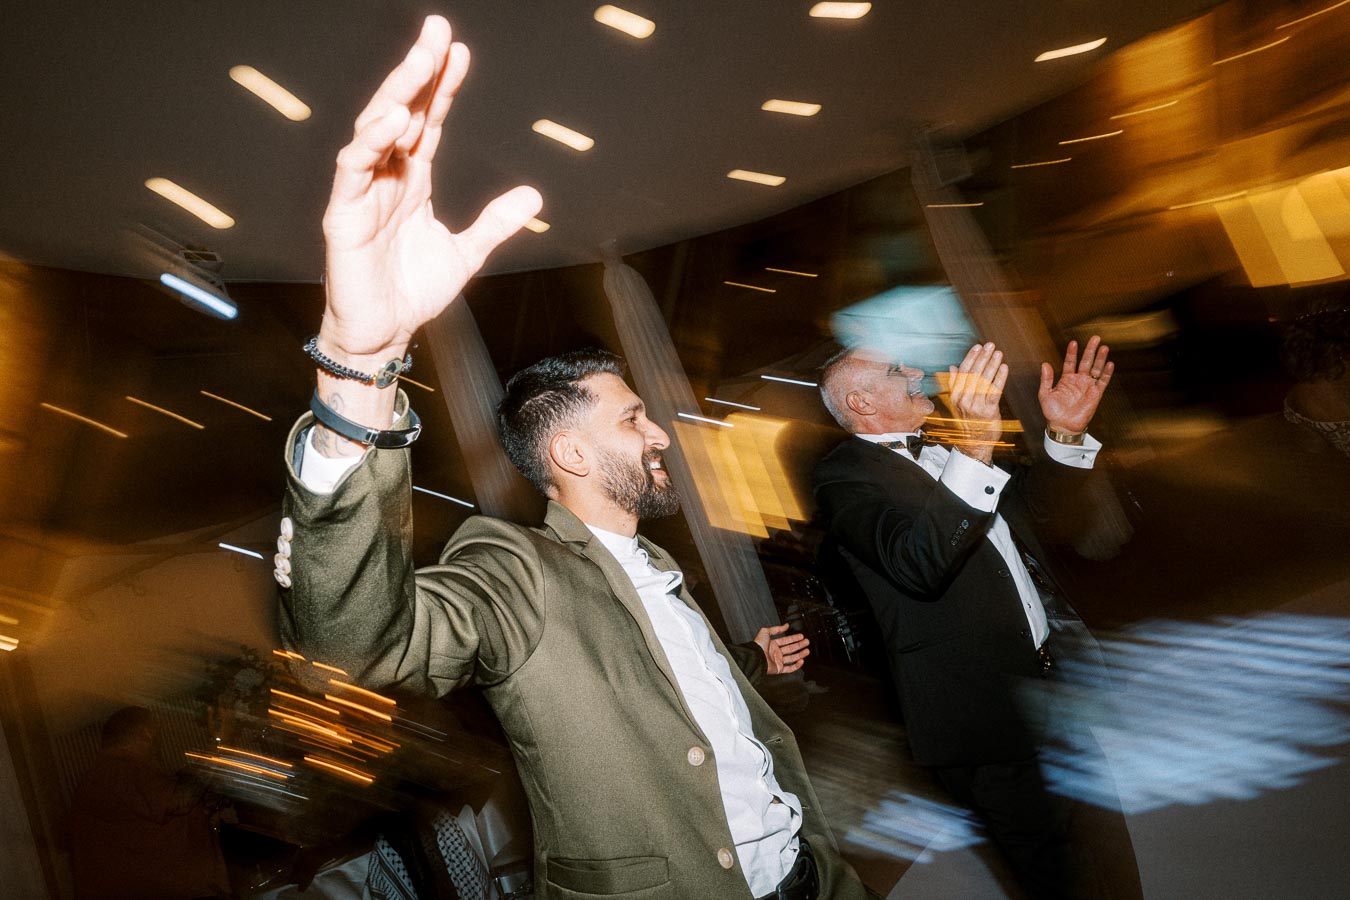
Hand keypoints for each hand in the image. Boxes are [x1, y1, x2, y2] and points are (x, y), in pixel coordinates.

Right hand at [320, 16, 540, 361]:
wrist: (384, 335)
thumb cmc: (412, 293)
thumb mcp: (467, 253)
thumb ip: (496, 223)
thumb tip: (534, 196)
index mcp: (412, 180)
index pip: (429, 121)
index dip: (443, 86)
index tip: (460, 51)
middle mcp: (385, 177)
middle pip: (400, 111)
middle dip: (417, 71)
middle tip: (437, 30)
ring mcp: (362, 193)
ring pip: (374, 129)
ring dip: (397, 93)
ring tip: (420, 63)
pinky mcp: (344, 216)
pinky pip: (354, 169)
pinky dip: (373, 141)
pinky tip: (396, 119)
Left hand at [754, 624, 809, 674]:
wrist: (756, 657)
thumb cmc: (758, 645)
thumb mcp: (766, 631)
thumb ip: (777, 628)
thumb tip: (786, 625)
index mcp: (772, 644)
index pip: (786, 640)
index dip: (794, 638)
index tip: (801, 636)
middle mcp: (775, 653)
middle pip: (790, 649)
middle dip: (799, 645)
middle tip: (807, 642)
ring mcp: (777, 661)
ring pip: (792, 658)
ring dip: (800, 654)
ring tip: (807, 650)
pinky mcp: (778, 669)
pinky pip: (790, 668)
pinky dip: (796, 665)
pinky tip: (802, 660)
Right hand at [947, 342, 1007, 464]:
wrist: (974, 443)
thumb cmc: (969, 421)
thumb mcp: (958, 403)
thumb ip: (955, 384)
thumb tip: (953, 367)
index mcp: (956, 396)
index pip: (963, 372)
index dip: (970, 358)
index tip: (977, 347)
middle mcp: (964, 400)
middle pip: (973, 374)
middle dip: (982, 358)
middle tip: (990, 346)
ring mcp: (976, 406)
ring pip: (984, 381)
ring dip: (992, 365)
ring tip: (998, 353)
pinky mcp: (988, 411)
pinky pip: (995, 391)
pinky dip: (1000, 378)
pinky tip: (1004, 368)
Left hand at [1038, 336, 1112, 434]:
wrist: (1063, 426)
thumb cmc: (1052, 412)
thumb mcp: (1045, 394)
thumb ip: (1046, 379)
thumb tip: (1044, 364)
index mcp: (1066, 379)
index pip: (1070, 362)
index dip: (1072, 353)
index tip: (1074, 342)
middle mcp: (1078, 380)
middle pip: (1086, 361)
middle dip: (1091, 350)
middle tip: (1095, 338)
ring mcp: (1088, 386)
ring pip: (1096, 369)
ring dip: (1100, 358)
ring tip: (1104, 347)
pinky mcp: (1096, 394)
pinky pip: (1103, 382)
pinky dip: (1107, 373)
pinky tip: (1109, 363)